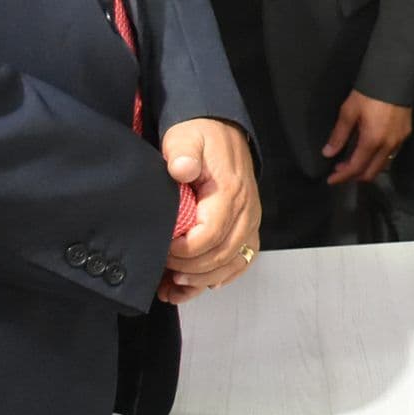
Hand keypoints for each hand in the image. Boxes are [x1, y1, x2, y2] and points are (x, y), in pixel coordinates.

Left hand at [159, 117, 258, 303]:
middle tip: (164, 269)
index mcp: (230, 192)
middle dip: (191, 269)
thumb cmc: (199, 137)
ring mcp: (250, 221)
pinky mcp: (248, 226)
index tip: (163, 249)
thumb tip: (181, 169)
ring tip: (175, 284)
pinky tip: (200, 284)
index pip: (210, 236)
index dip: (185, 251)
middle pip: (222, 255)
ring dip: (205, 279)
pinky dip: (222, 277)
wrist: (221, 129)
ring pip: (233, 262)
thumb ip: (183, 153)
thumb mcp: (185, 138)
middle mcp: (246, 210)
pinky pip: (242, 260)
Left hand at [323, 92, 411, 185]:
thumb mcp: (348, 112)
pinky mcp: (405, 135)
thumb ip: (339, 135)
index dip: (342, 177)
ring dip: (367, 167)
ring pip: (382, 165)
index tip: (330, 180)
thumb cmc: (368, 94)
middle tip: (340, 170)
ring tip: (354, 160)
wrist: (395, 78)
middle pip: (371, 173)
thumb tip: (328, 153)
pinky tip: (370, 149)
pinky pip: (391, 155)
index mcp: (372, 142)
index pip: (355, 168)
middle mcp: (388, 147)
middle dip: (354, 176)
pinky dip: (378, 159)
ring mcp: (399, 141)